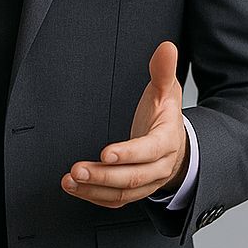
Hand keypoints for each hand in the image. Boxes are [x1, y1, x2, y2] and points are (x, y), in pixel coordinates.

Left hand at [61, 40, 187, 207]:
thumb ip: (163, 70)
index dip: (128, 153)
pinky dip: (94, 197)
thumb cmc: (166, 116)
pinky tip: (75, 188)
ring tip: (70, 179)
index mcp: (167, 140)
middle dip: (103, 175)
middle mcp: (160, 166)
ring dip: (94, 189)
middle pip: (133, 177)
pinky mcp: (135, 190)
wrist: (177, 145)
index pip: (149, 150)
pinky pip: (115, 200)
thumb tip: (166, 47)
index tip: (105, 153)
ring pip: (123, 192)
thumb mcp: (167, 90)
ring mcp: (148, 182)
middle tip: (77, 169)